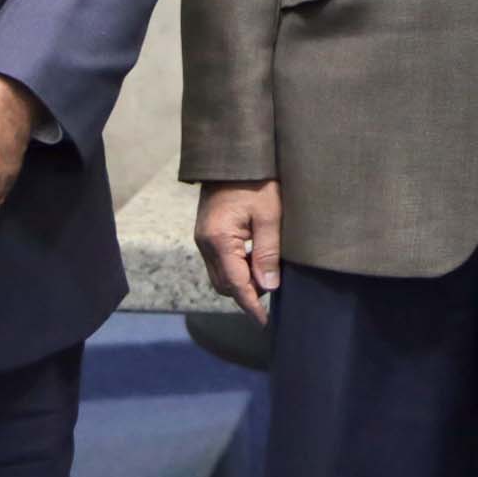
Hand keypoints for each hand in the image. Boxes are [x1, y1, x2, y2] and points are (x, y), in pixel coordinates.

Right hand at [196, 180, 282, 324]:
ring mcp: (203, 237)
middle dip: (247, 293)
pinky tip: (255, 259)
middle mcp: (205, 243)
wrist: (233, 154)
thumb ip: (267, 253)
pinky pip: (220, 261)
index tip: (263, 322)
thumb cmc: (256, 181)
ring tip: (267, 272)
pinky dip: (237, 267)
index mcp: (218, 240)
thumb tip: (268, 287)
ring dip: (242, 280)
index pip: (236, 284)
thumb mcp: (269, 216)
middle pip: (224, 284)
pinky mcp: (208, 232)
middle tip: (274, 288)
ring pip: (221, 274)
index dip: (251, 305)